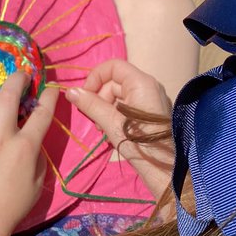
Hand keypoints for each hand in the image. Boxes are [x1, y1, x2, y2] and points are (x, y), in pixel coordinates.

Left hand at [0, 73, 60, 235]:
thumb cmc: (11, 208)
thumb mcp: (37, 185)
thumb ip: (37, 160)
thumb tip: (33, 144)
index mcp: (25, 147)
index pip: (43, 113)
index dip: (49, 96)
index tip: (50, 88)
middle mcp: (2, 137)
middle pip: (11, 96)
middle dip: (18, 79)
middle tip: (19, 76)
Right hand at [65, 59, 175, 200]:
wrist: (165, 169)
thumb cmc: (140, 144)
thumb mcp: (111, 123)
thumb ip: (91, 105)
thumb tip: (70, 91)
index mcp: (141, 83)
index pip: (113, 66)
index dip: (95, 77)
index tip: (84, 96)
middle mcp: (148, 86)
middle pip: (114, 82)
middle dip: (99, 98)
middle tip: (95, 121)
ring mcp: (150, 99)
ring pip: (119, 95)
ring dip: (105, 109)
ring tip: (103, 129)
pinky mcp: (150, 112)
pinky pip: (127, 106)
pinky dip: (115, 115)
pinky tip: (112, 132)